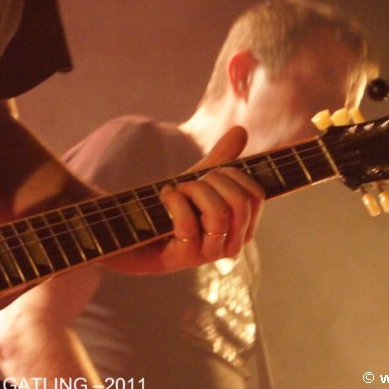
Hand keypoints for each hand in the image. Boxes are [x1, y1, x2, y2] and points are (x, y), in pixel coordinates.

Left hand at [105, 126, 263, 273]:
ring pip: (219, 213)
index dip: (233, 173)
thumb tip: (240, 129)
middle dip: (214, 180)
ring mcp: (208, 254)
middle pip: (241, 201)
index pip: (255, 194)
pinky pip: (188, 223)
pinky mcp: (184, 258)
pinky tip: (165, 196)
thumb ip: (222, 158)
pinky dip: (174, 201)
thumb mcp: (199, 179)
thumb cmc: (170, 207)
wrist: (133, 232)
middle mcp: (230, 244)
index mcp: (241, 227)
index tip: (210, 174)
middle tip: (192, 182)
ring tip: (178, 190)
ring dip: (194, 190)